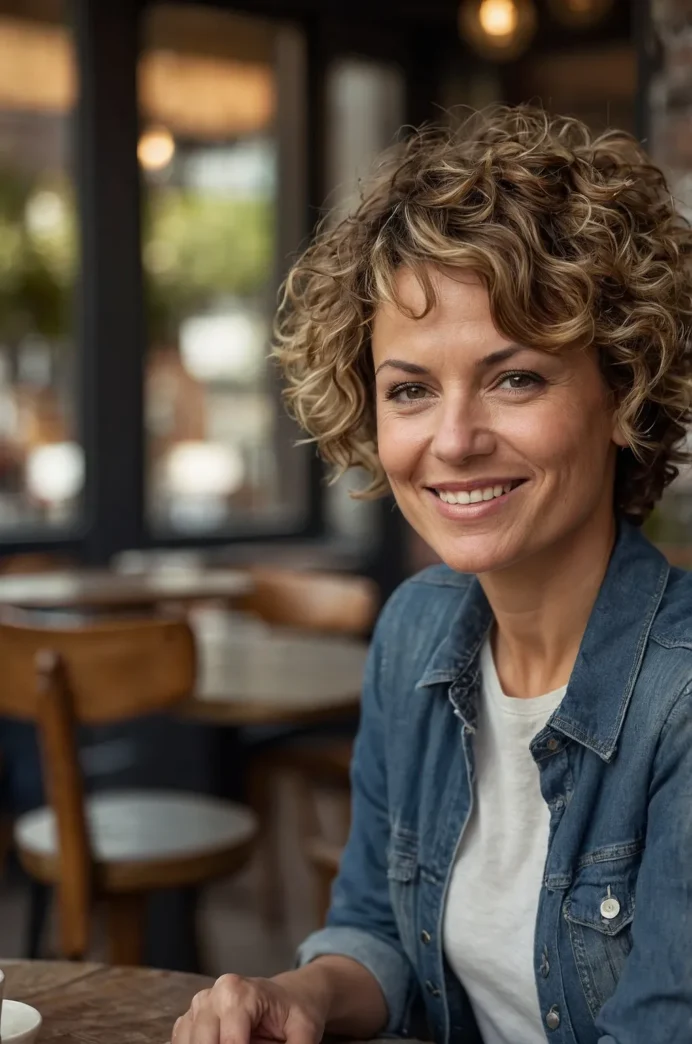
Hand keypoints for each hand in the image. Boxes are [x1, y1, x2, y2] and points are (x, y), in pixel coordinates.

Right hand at [171, 971, 326, 1043]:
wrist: (289, 995)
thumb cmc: (296, 1012)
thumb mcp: (304, 1032)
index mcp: (238, 992)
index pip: (229, 1043)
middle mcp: (212, 995)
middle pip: (203, 1043)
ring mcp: (198, 1006)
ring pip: (188, 1043)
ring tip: (246, 1043)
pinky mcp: (191, 1019)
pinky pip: (181, 1042)